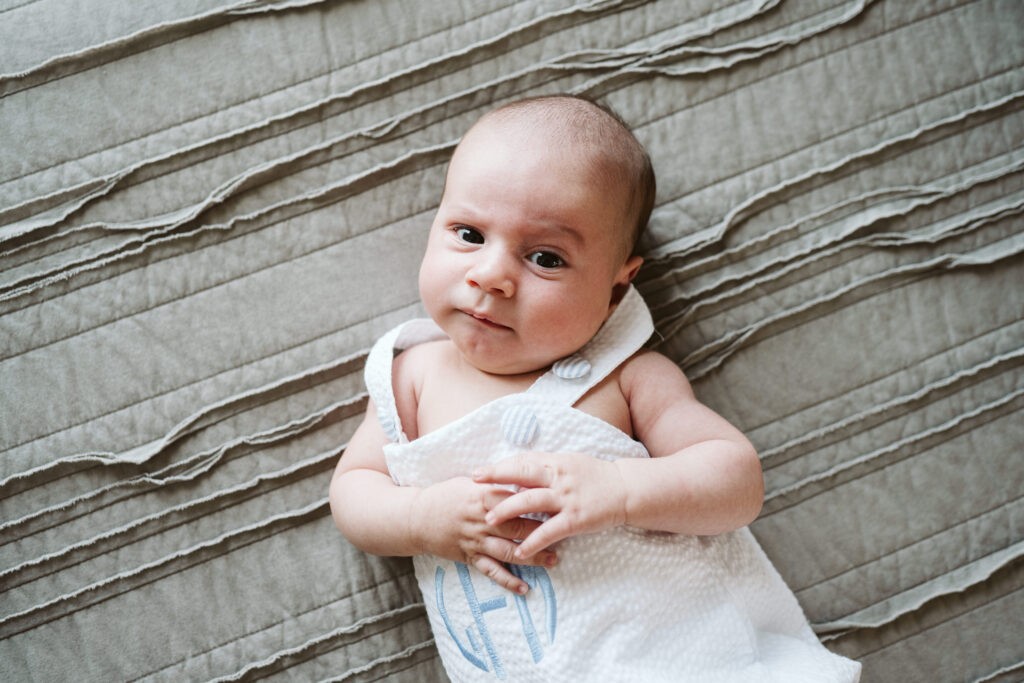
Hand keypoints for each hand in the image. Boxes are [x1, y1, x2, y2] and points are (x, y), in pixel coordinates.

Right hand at [410, 476, 557, 593]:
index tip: (561, 503)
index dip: (540, 502)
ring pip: (509, 551)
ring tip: (554, 560)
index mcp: (484, 496)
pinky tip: (524, 587)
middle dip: (544, 531)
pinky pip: (492, 571)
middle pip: (519, 526)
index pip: (518, 498)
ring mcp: (476, 540)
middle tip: (567, 533)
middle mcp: (482, 520)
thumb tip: (525, 479)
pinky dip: (508, 580)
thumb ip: (496, 483)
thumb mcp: (470, 482)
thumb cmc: (446, 495)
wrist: (417, 518)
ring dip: (533, 557)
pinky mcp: (470, 557)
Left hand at [473, 452, 627, 560]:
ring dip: (507, 510)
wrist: (626, 489)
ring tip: (489, 519)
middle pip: (521, 476)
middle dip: (496, 481)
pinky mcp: (575, 519)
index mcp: (556, 462)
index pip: (522, 462)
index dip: (499, 467)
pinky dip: (533, 542)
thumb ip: (547, 468)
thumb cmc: (597, 476)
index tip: (479, 472)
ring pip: (530, 501)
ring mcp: (566, 498)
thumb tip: (521, 473)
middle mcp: (559, 478)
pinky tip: (520, 552)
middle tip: (475, 489)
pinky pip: (549, 531)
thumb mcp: (571, 464)